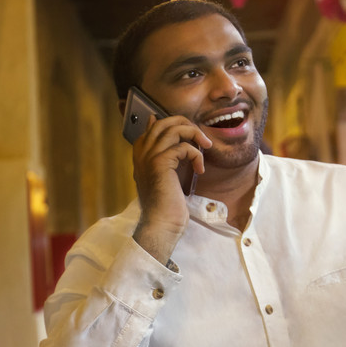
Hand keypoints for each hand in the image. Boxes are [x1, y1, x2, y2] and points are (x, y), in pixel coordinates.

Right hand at [131, 114, 209, 264]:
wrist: (161, 224)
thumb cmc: (165, 205)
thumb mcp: (163, 177)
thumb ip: (164, 158)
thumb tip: (175, 149)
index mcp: (140, 155)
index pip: (153, 127)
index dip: (172, 125)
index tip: (186, 131)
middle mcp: (142, 153)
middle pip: (163, 122)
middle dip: (185, 124)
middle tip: (199, 137)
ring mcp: (149, 157)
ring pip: (173, 129)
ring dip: (194, 134)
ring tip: (205, 146)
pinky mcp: (160, 163)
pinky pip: (184, 147)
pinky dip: (197, 155)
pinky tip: (200, 169)